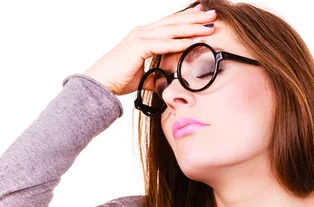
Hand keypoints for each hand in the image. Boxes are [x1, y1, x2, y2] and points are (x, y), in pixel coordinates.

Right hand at [84, 4, 216, 94]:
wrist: (99, 85)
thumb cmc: (118, 79)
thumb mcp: (143, 77)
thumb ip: (156, 77)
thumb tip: (168, 83)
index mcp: (143, 36)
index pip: (169, 23)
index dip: (186, 18)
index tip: (202, 14)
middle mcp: (143, 32)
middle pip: (174, 22)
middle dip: (195, 18)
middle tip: (214, 14)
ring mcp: (140, 37)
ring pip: (172, 30)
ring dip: (192, 27)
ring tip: (210, 26)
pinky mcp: (138, 47)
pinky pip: (164, 43)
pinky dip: (180, 42)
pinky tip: (194, 41)